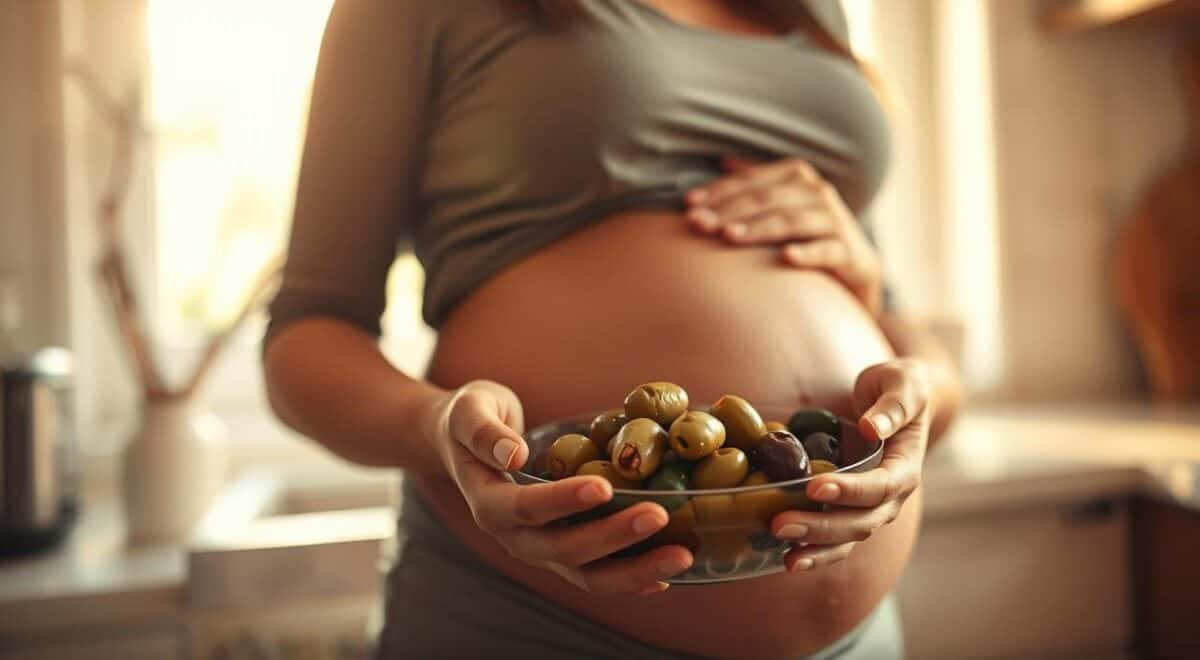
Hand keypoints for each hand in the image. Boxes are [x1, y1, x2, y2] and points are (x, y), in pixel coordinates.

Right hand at [431, 380, 693, 593]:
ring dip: (635, 570)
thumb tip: (512, 454)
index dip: (564, 501)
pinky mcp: (562, 552)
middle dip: (614, 535)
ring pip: (587, 574)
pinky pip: (597, 575)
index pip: (526, 509)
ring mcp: (540, 550)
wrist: (466, 444)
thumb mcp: (469, 411)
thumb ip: (485, 432)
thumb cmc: (471, 418)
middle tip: (659, 513)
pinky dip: (632, 579)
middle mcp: (514, 538)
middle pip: (564, 549)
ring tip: (681, 555)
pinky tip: (668, 575)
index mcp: (488, 504)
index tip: (604, 485)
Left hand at [685, 156, 883, 315]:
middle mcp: (818, 192)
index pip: (751, 181)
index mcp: (797, 175)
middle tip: (699, 225)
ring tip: (728, 237)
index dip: (718, 192)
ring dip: (758, 229)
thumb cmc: (808, 230)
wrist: (855, 264)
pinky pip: (826, 250)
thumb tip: (723, 160)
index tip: (688, 205)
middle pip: (766, 200)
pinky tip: (785, 258)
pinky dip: (806, 253)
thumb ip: (756, 180)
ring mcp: (835, 220)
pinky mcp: (848, 251)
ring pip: (790, 222)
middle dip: (728, 211)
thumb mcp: (783, 201)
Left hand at [770, 359, 929, 570]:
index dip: (850, 490)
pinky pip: (836, 540)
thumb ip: (893, 405)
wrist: (898, 402)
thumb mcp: (904, 383)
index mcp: (905, 468)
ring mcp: (872, 509)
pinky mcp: (851, 510)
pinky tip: (785, 559)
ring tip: (784, 556)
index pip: (880, 486)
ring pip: (848, 539)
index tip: (815, 487)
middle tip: (780, 524)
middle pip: (860, 522)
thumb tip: (871, 428)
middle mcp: (891, 497)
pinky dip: (814, 551)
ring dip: (816, 549)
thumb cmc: (900, 387)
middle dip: (821, 527)